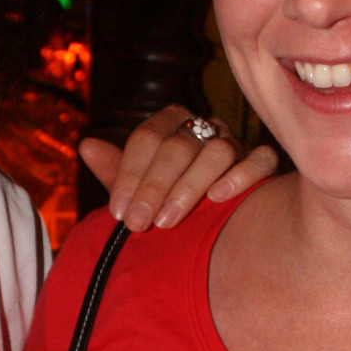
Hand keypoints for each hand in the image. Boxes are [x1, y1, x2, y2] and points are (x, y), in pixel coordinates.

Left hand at [79, 104, 278, 232]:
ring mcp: (237, 142)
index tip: (118, 211)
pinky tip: (219, 197)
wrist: (218, 226)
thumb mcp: (140, 191)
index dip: (130, 174)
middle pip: (179, 145)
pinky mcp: (264, 161)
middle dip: (153, 186)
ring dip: (189, 186)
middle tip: (138, 223)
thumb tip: (86, 146)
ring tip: (168, 221)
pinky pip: (260, 159)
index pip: (148, 137)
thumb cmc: (171, 201)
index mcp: (173, 124)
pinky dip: (242, 175)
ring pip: (218, 151)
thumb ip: (117, 172)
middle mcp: (205, 128)